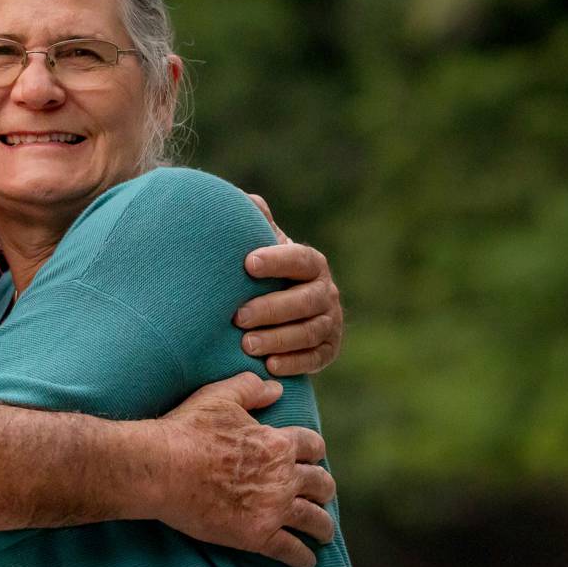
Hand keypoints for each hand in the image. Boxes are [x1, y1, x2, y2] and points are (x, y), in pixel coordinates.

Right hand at [151, 372, 336, 566]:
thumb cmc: (187, 430)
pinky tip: (306, 562)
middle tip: (320, 496)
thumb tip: (276, 389)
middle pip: (322, 484)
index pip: (313, 446)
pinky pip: (292, 551)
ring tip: (323, 534)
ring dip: (323, 527)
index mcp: (278, 443)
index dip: (313, 451)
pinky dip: (302, 558)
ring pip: (315, 520)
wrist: (163, 469)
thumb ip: (251, 390)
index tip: (310, 457)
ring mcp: (273, 508)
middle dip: (324, 489)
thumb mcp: (219, 397)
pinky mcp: (257, 536)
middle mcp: (284, 477)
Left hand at [241, 193, 342, 376]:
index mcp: (312, 264)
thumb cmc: (263, 276)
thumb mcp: (261, 248)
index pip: (301, 259)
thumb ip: (255, 224)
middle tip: (237, 317)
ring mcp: (330, 323)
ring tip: (245, 345)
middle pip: (305, 301)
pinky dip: (293, 363)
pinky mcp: (328, 350)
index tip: (248, 263)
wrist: (281, 312)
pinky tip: (269, 366)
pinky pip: (315, 359)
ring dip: (278, 339)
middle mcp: (326, 292)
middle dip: (271, 309)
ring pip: (308, 332)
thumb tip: (245, 200)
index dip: (278, 260)